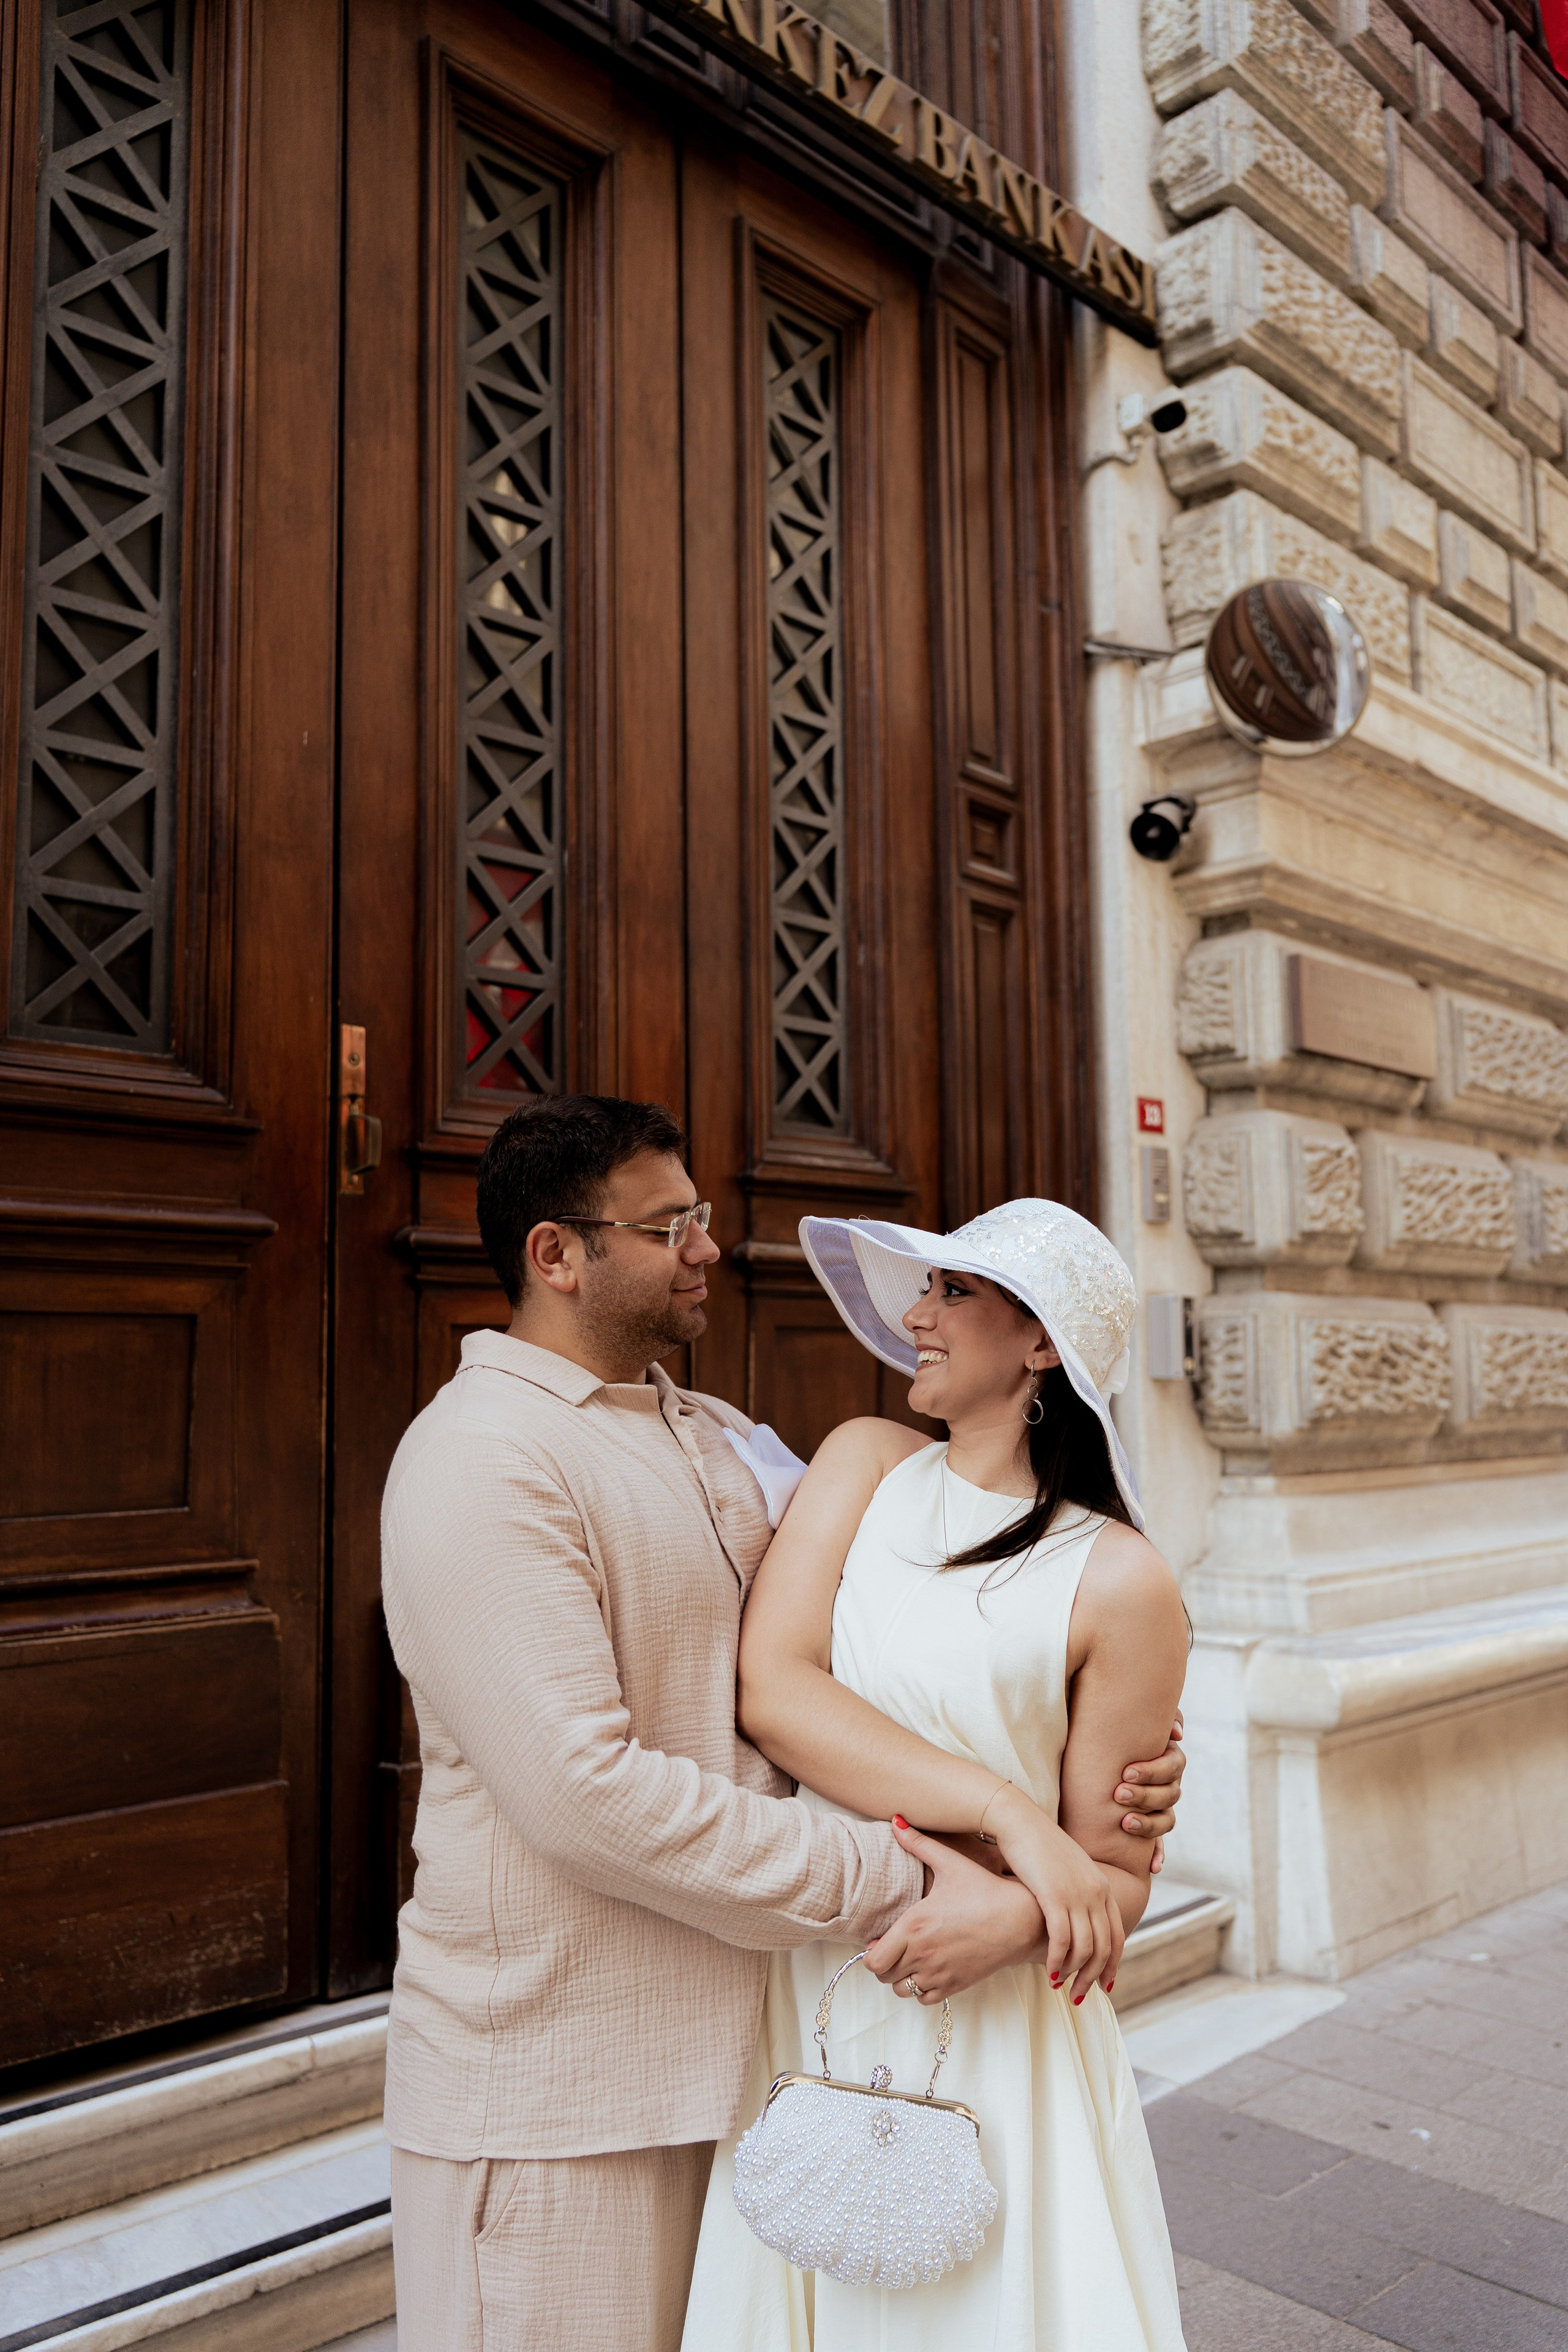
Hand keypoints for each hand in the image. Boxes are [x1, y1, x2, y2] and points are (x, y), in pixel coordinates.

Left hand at [863, 1821, 1045, 2000]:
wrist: (1021, 1919)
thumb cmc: (985, 1889)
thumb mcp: (950, 1863)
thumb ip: (918, 1843)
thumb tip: (894, 1820)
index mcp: (914, 1927)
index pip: (872, 1960)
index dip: (870, 1953)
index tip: (879, 1940)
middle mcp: (923, 1955)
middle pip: (883, 1977)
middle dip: (883, 1964)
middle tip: (893, 1948)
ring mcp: (940, 1973)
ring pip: (902, 1991)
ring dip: (900, 1978)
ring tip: (910, 1959)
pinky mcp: (957, 1985)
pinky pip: (925, 2000)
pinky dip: (921, 1989)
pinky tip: (930, 1969)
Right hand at [982, 1788, 1123, 1999]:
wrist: (1017, 1820)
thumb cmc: (1037, 1846)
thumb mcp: (1068, 1870)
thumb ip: (1078, 1893)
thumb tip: (1076, 1919)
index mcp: (1102, 1886)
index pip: (1117, 1935)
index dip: (1112, 1964)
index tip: (1104, 1984)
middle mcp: (1096, 1892)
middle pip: (1104, 1947)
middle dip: (1093, 1977)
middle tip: (1079, 1996)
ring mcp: (1077, 1894)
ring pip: (1085, 1949)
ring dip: (1074, 1973)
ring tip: (1059, 1986)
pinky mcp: (1054, 1896)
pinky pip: (1062, 1941)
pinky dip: (1057, 1961)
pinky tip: (1049, 1971)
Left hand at [1114, 1711, 1183, 1872]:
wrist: (1090, 1753)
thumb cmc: (1107, 1728)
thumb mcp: (1121, 1715)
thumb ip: (1148, 1712)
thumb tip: (1177, 1732)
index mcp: (1166, 1757)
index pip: (1173, 1765)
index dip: (1152, 1771)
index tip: (1125, 1772)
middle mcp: (1168, 1783)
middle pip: (1170, 1793)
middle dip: (1145, 1795)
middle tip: (1118, 1793)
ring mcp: (1160, 1807)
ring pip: (1166, 1819)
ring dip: (1148, 1823)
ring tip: (1124, 1822)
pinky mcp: (1148, 1826)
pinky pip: (1159, 1844)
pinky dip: (1157, 1855)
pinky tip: (1153, 1866)